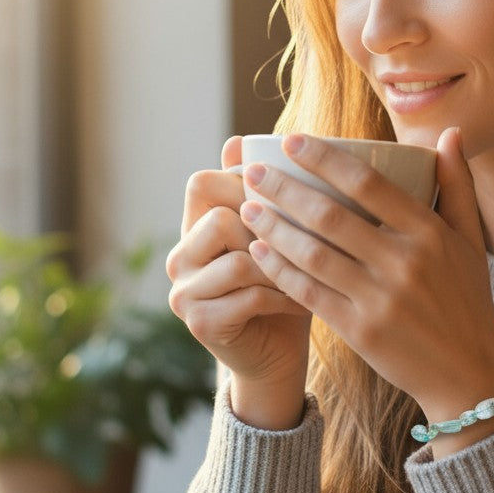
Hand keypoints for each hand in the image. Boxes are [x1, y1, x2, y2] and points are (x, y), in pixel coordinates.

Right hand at [166, 136, 311, 427]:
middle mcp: (181, 254)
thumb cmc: (288, 282)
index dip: (243, 182)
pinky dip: (284, 296)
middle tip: (303, 241)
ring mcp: (184, 290)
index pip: (201, 182)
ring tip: (312, 273)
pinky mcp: (200, 322)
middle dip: (267, 226)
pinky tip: (304, 300)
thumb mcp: (281, 232)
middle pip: (217, 215)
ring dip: (282, 265)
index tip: (285, 196)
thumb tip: (240, 139)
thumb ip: (269, 192)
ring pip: (237, 256)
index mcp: (195, 225)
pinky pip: (247, 294)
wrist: (280, 354)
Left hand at [241, 128, 493, 439]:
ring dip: (273, 228)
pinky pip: (309, 293)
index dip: (324, 159)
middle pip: (330, 216)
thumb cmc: (467, 300)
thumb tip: (451, 132)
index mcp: (429, 233)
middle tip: (252, 174)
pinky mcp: (360, 331)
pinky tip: (259, 252)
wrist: (468, 373)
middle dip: (284, 190)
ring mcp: (380, 299)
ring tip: (248, 208)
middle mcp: (404, 262)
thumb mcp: (470, 240)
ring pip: (313, 255)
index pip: (369, 183)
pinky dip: (280, 271)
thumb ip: (457, 184)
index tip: (292, 142)